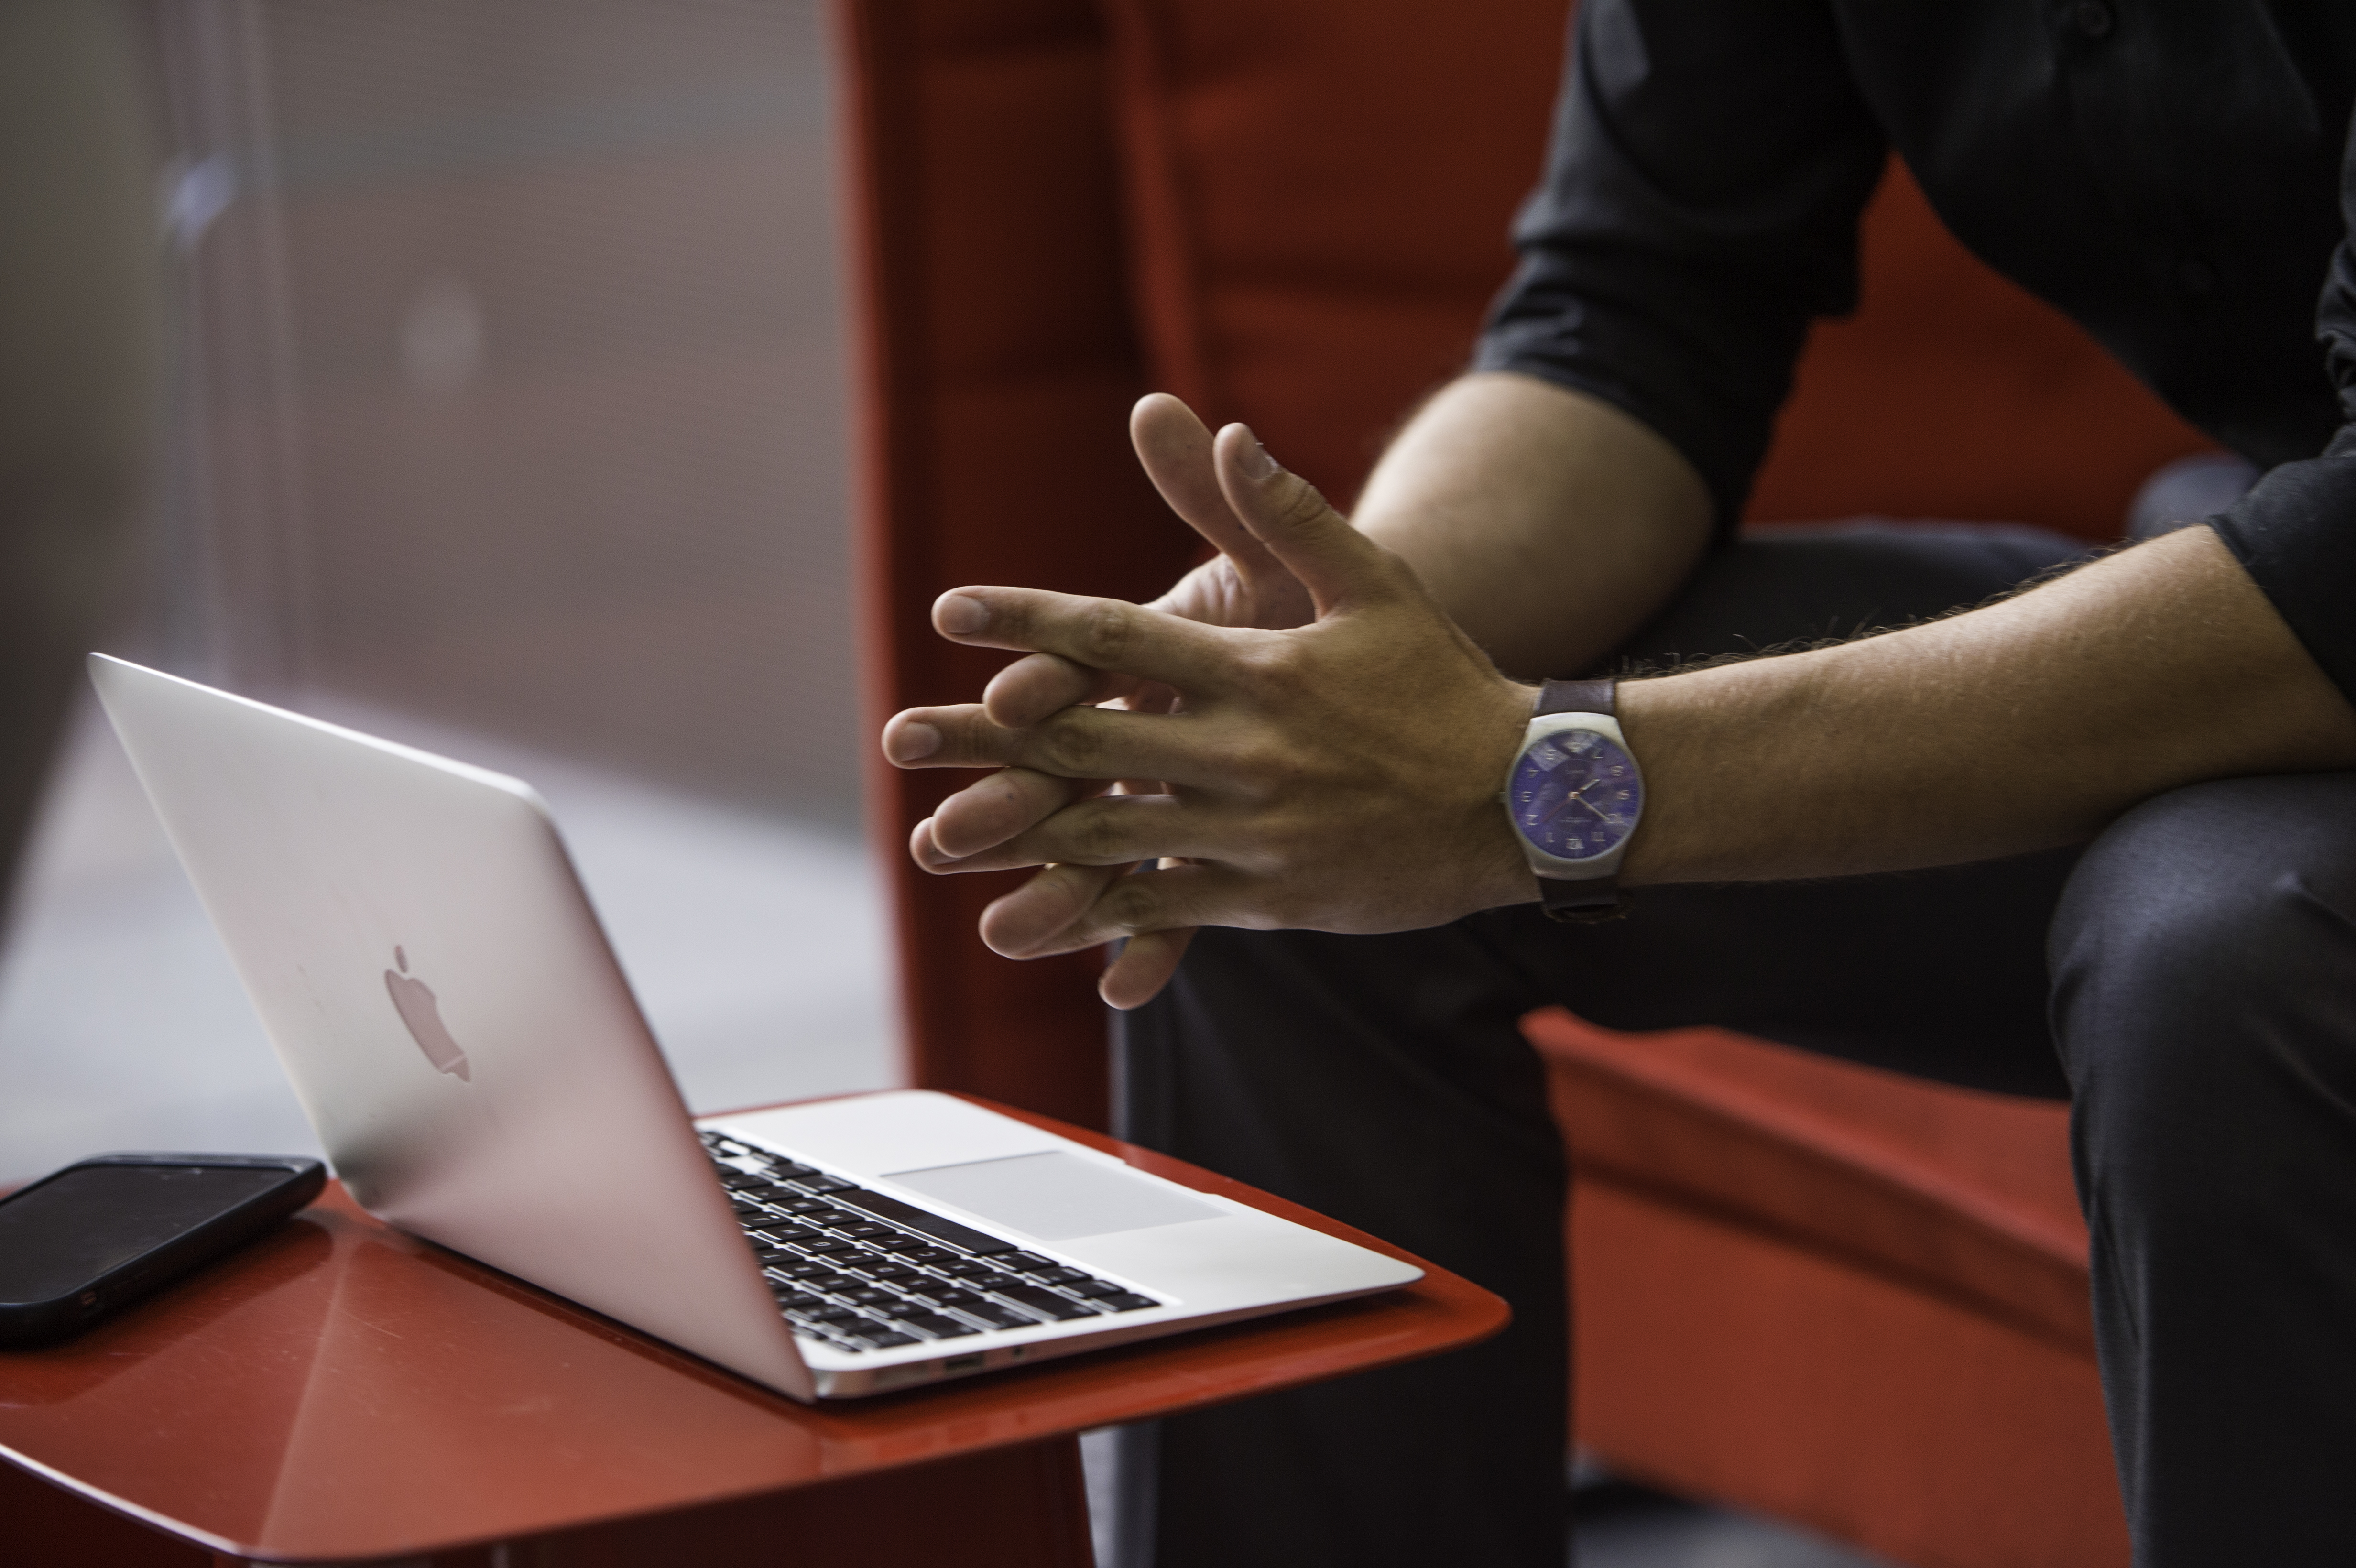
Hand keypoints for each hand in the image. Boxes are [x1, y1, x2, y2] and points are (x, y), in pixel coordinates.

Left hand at [882, 422, 1536, 1007]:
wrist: (1527, 799)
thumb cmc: (1444, 682)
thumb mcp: (1373, 584)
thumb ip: (1287, 511)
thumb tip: (1220, 427)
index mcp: (1258, 670)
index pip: (1118, 638)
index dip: (1028, 621)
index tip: (951, 609)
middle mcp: (1244, 752)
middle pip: (1091, 741)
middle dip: (986, 741)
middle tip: (900, 734)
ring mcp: (1254, 832)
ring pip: (1112, 834)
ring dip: (1019, 837)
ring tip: (940, 839)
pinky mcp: (1271, 897)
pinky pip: (1166, 909)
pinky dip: (1098, 919)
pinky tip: (1032, 926)